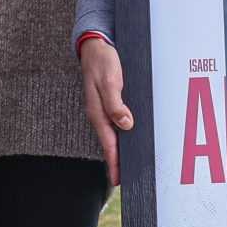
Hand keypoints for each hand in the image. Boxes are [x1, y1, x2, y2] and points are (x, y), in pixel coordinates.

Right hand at [80, 36, 134, 184]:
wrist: (95, 45)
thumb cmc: (102, 61)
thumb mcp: (108, 81)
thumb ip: (115, 103)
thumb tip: (126, 124)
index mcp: (97, 112)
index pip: (108, 144)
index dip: (114, 163)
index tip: (118, 180)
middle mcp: (100, 114)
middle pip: (110, 144)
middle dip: (117, 162)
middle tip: (126, 180)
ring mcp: (104, 109)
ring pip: (114, 135)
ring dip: (121, 150)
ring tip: (130, 165)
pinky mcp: (110, 102)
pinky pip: (117, 123)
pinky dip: (124, 134)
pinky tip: (131, 138)